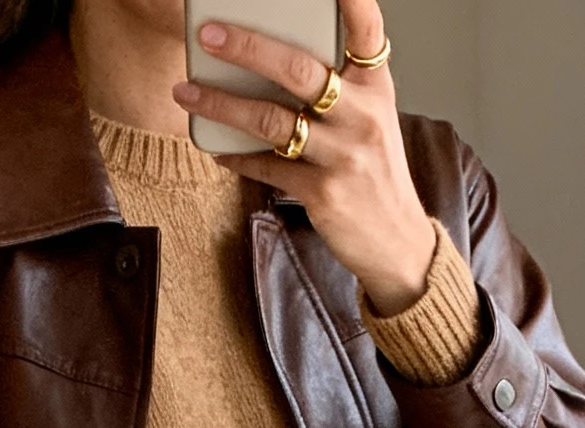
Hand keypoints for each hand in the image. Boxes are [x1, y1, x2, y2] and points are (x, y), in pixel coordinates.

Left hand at [175, 2, 436, 316]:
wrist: (396, 241)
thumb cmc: (374, 170)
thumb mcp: (370, 117)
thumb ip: (338, 84)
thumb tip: (270, 55)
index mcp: (376, 86)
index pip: (367, 30)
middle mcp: (363, 116)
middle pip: (300, 70)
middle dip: (248, 48)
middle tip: (208, 35)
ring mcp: (343, 156)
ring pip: (272, 120)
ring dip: (223, 104)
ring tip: (187, 91)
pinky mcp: (322, 193)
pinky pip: (266, 166)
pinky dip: (235, 155)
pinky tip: (214, 145)